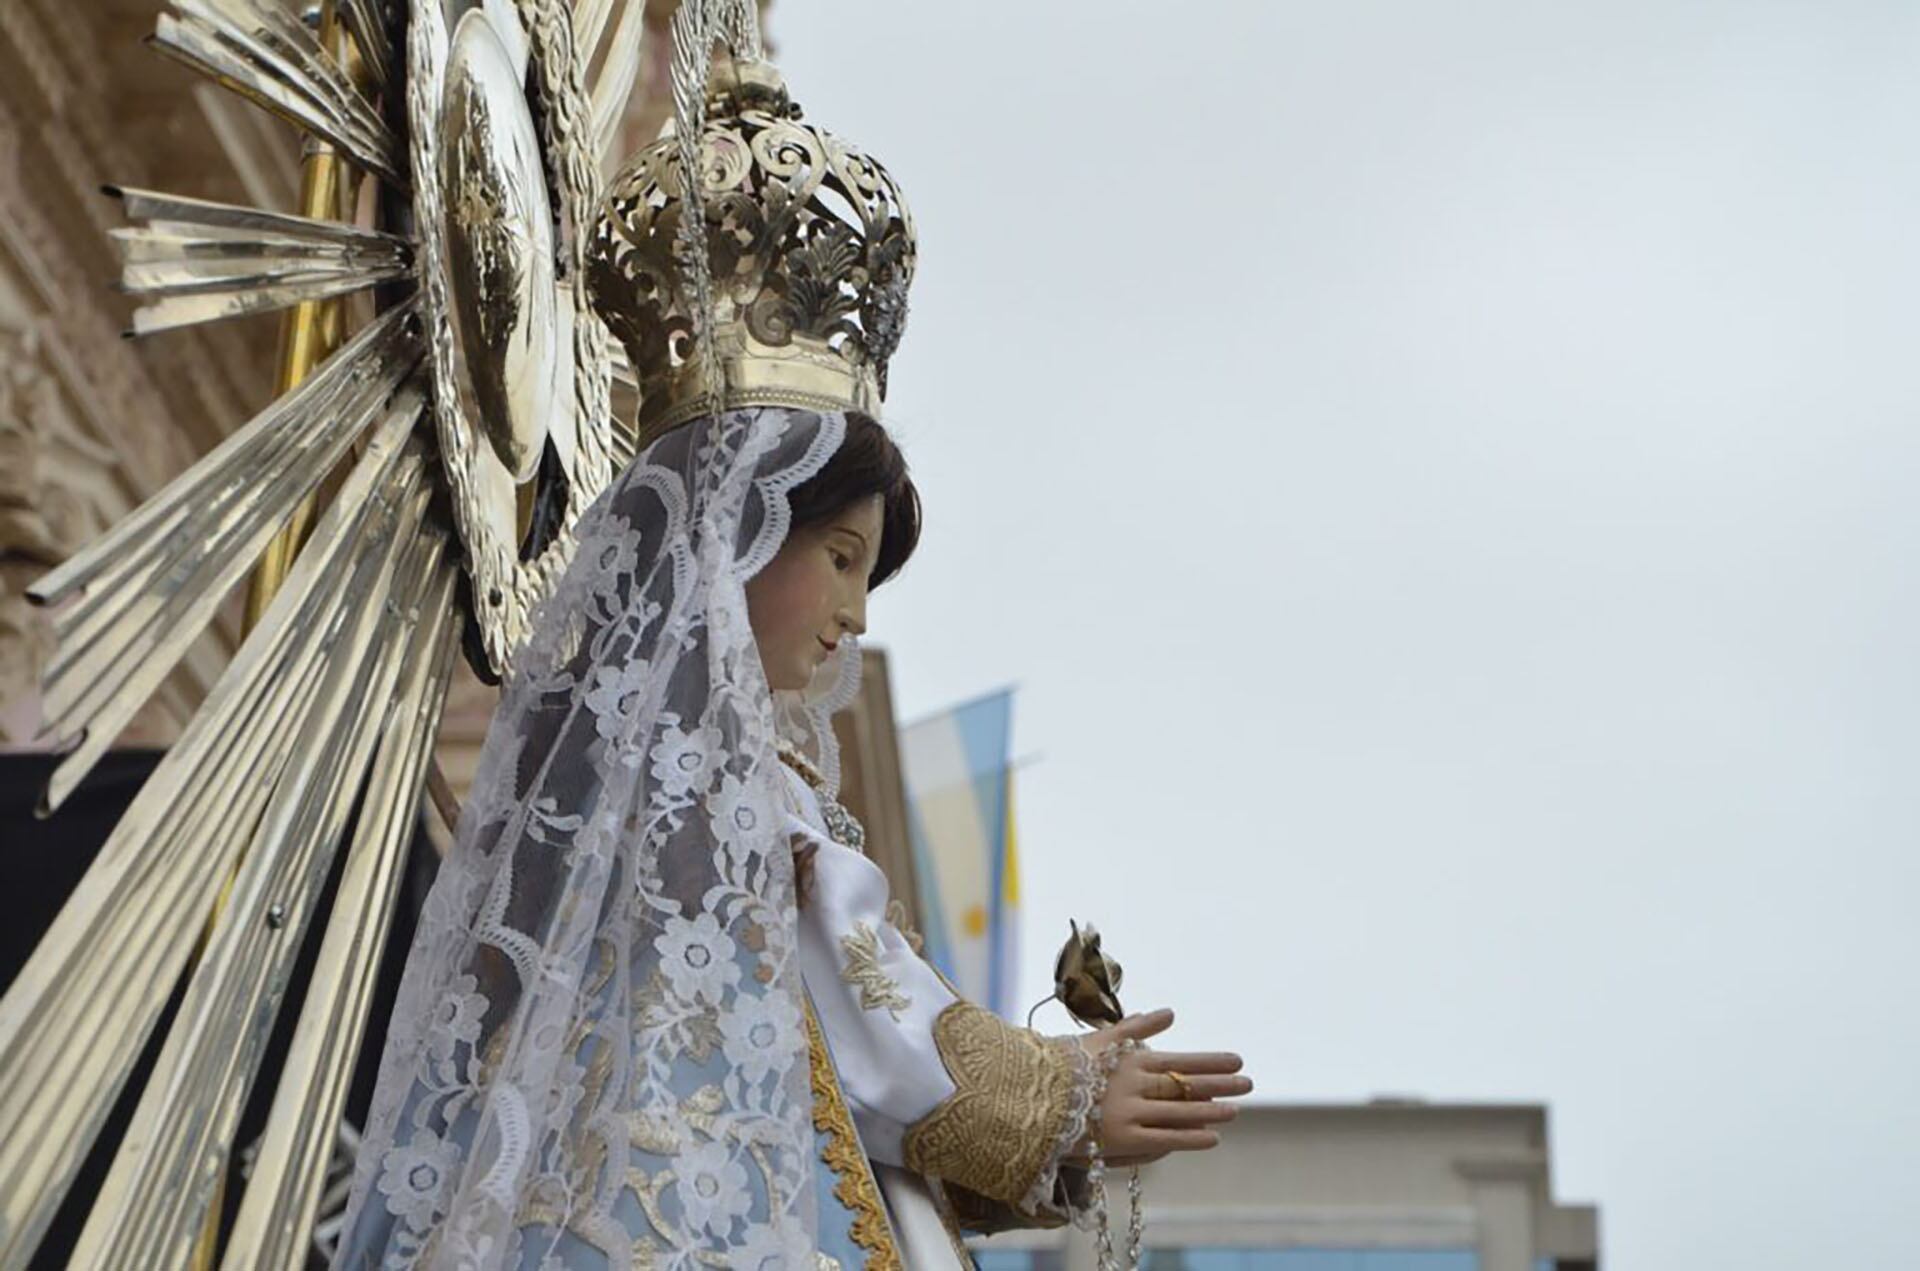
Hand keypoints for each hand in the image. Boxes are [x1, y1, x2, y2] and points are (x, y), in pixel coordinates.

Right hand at [1074, 1008, 1250, 1167]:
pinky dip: (1190, 1138)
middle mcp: (1133, 1083)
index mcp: (1129, 1058)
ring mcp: (1129, 1112)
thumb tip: (1169, 1012)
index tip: (1238, 1059)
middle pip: (1186, 1084)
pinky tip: (1213, 1137)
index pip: (1180, 1059)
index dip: (1211, 1060)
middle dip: (1220, 1084)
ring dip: (1211, 1111)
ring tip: (1235, 1110)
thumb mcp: (1100, 1040)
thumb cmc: (1064, 1066)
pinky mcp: (1121, 1138)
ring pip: (1179, 1111)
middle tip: (1247, 1083)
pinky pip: (1163, 1139)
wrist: (1029, 1098)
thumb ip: (1136, 1027)